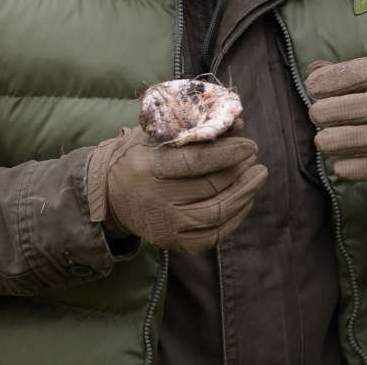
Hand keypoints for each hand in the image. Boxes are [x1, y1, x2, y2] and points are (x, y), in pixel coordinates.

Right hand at [85, 127, 267, 252]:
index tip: (250, 144)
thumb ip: (193, 128)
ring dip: (244, 194)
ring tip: (257, 176)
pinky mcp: (172, 242)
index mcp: (149, 167)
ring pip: (217, 213)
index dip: (229, 153)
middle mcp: (156, 198)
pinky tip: (245, 200)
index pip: (197, 161)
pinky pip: (213, 235)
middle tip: (254, 158)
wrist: (109, 194)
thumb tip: (237, 124)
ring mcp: (165, 224)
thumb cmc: (138, 156)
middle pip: (211, 187)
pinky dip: (235, 218)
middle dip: (240, 171)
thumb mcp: (155, 135)